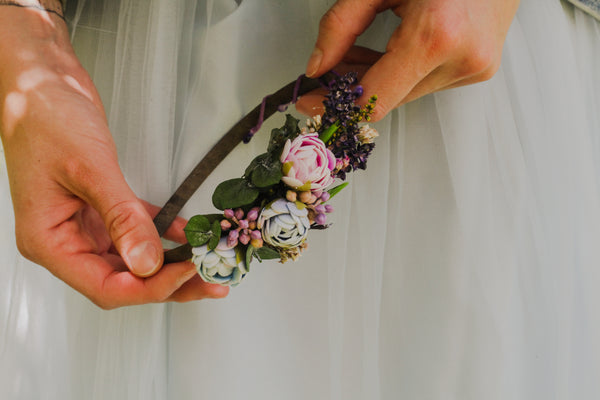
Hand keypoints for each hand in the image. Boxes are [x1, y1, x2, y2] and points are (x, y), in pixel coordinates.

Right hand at [0, 7, 227, 308]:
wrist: (41, 82)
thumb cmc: (47, 118)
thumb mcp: (90, 169)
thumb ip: (122, 218)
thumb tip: (148, 262)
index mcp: (50, 242)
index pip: (106, 286)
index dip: (150, 287)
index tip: (187, 273)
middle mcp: (65, 241)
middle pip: (123, 279)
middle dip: (168, 282)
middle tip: (209, 279)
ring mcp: (83, 225)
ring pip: (132, 258)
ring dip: (169, 263)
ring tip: (205, 262)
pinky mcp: (99, 208)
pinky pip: (135, 230)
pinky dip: (161, 233)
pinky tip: (186, 233)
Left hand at [297, 0, 519, 120]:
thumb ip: (342, 24)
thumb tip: (318, 65)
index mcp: (437, 35)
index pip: (375, 99)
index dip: (337, 106)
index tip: (311, 104)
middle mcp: (461, 58)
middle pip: (389, 98)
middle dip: (352, 88)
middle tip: (327, 72)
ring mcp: (475, 66)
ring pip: (406, 92)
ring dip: (376, 79)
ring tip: (354, 53)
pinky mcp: (480, 67)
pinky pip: (426, 82)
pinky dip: (400, 73)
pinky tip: (384, 53)